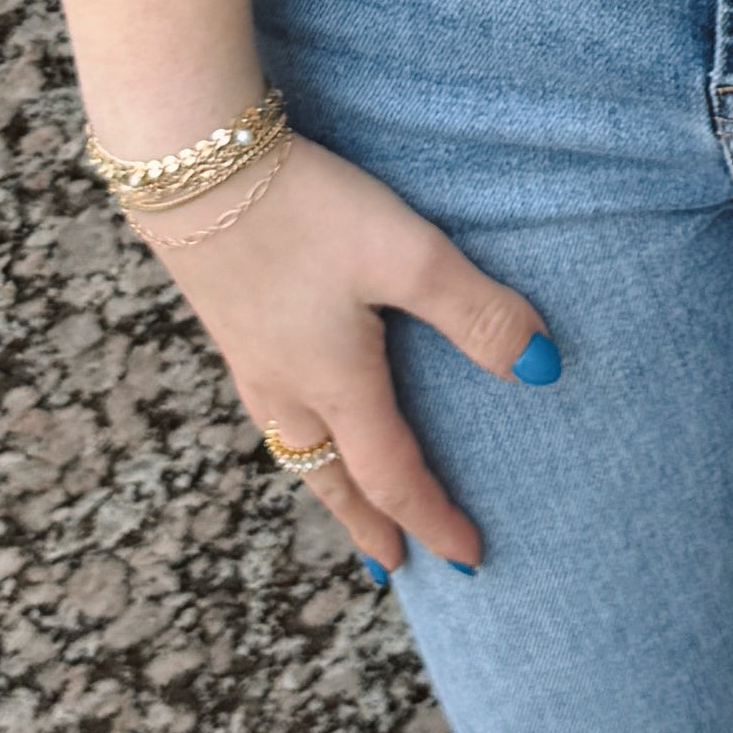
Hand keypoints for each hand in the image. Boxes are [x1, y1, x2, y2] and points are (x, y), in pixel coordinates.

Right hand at [125, 134, 550, 572]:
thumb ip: (476, 311)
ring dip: (326, 486)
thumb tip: (542, 370)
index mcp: (336, 384)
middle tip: (391, 568)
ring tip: (342, 501)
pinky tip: (291, 409)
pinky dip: (293, 439)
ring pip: (292, 448)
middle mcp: (286, 385)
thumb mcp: (406, 255)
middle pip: (331, 480)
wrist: (189, 164)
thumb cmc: (302, 210)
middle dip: (367, 526)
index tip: (469, 560)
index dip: (433, 520)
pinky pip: (268, 411)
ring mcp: (248, 356)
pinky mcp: (228, 321)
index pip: (394, 477)